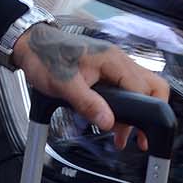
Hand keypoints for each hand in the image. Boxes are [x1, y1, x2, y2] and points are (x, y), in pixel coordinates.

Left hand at [13, 23, 169, 143]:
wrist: (31, 45)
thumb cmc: (45, 57)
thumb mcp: (64, 84)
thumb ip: (87, 104)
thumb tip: (108, 122)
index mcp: (112, 59)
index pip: (142, 88)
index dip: (143, 113)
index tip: (137, 133)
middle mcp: (117, 60)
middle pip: (151, 85)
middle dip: (152, 111)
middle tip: (141, 137)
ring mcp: (113, 65)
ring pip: (139, 88)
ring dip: (137, 111)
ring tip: (124, 136)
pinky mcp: (105, 71)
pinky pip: (124, 88)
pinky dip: (124, 105)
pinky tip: (113, 121)